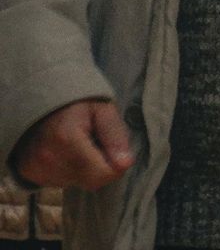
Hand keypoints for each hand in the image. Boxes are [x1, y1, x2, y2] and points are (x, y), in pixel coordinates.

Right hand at [12, 100, 133, 190]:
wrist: (40, 101)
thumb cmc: (76, 104)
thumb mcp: (104, 109)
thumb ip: (116, 135)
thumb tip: (125, 164)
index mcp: (67, 139)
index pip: (102, 175)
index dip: (117, 165)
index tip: (115, 149)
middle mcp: (48, 158)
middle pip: (91, 181)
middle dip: (101, 166)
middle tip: (97, 143)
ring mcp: (36, 169)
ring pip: (77, 183)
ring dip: (85, 170)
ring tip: (80, 146)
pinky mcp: (30, 174)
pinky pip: (61, 183)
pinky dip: (69, 172)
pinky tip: (67, 153)